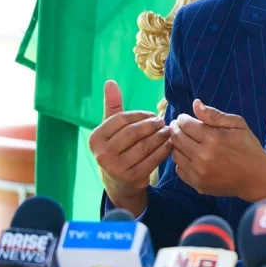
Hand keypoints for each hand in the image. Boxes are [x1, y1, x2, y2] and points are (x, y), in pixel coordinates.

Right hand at [88, 80, 171, 214]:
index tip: (151, 114)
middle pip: (134, 132)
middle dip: (152, 125)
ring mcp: (117, 168)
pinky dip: (164, 149)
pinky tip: (170, 143)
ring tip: (168, 130)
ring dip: (161, 136)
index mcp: (95, 139)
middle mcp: (103, 154)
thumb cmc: (116, 149)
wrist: (119, 184)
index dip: (139, 114)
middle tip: (163, 121)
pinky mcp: (133, 178)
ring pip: (145, 145)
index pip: (121, 119)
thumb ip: (112, 106)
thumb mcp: (109, 129)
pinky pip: (154, 159)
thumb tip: (110, 82)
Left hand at [169, 99, 265, 201]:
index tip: (184, 118)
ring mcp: (199, 172)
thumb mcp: (238, 125)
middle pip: (177, 138)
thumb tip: (195, 104)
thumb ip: (214, 115)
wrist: (256, 178)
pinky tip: (190, 156)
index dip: (182, 119)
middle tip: (179, 126)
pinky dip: (182, 161)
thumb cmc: (248, 148)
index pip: (185, 124)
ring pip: (175, 154)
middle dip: (176, 129)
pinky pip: (179, 169)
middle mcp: (203, 156)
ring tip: (184, 140)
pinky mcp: (198, 185)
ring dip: (177, 145)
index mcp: (213, 139)